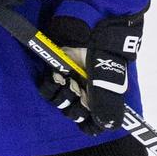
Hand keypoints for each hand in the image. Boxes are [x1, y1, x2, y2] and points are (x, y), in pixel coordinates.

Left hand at [39, 12, 143, 133]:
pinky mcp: (56, 70)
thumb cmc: (103, 56)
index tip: (87, 122)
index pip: (94, 121)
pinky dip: (50, 85)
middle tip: (79, 92)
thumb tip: (107, 127)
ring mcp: (70, 80)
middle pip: (75, 114)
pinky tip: (58, 75)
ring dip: (63, 96)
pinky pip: (47, 88)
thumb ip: (108, 105)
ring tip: (68, 82)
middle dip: (75, 108)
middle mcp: (86, 90)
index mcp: (103, 95)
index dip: (90, 125)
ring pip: (60, 103)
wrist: (90, 28)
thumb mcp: (109, 81)